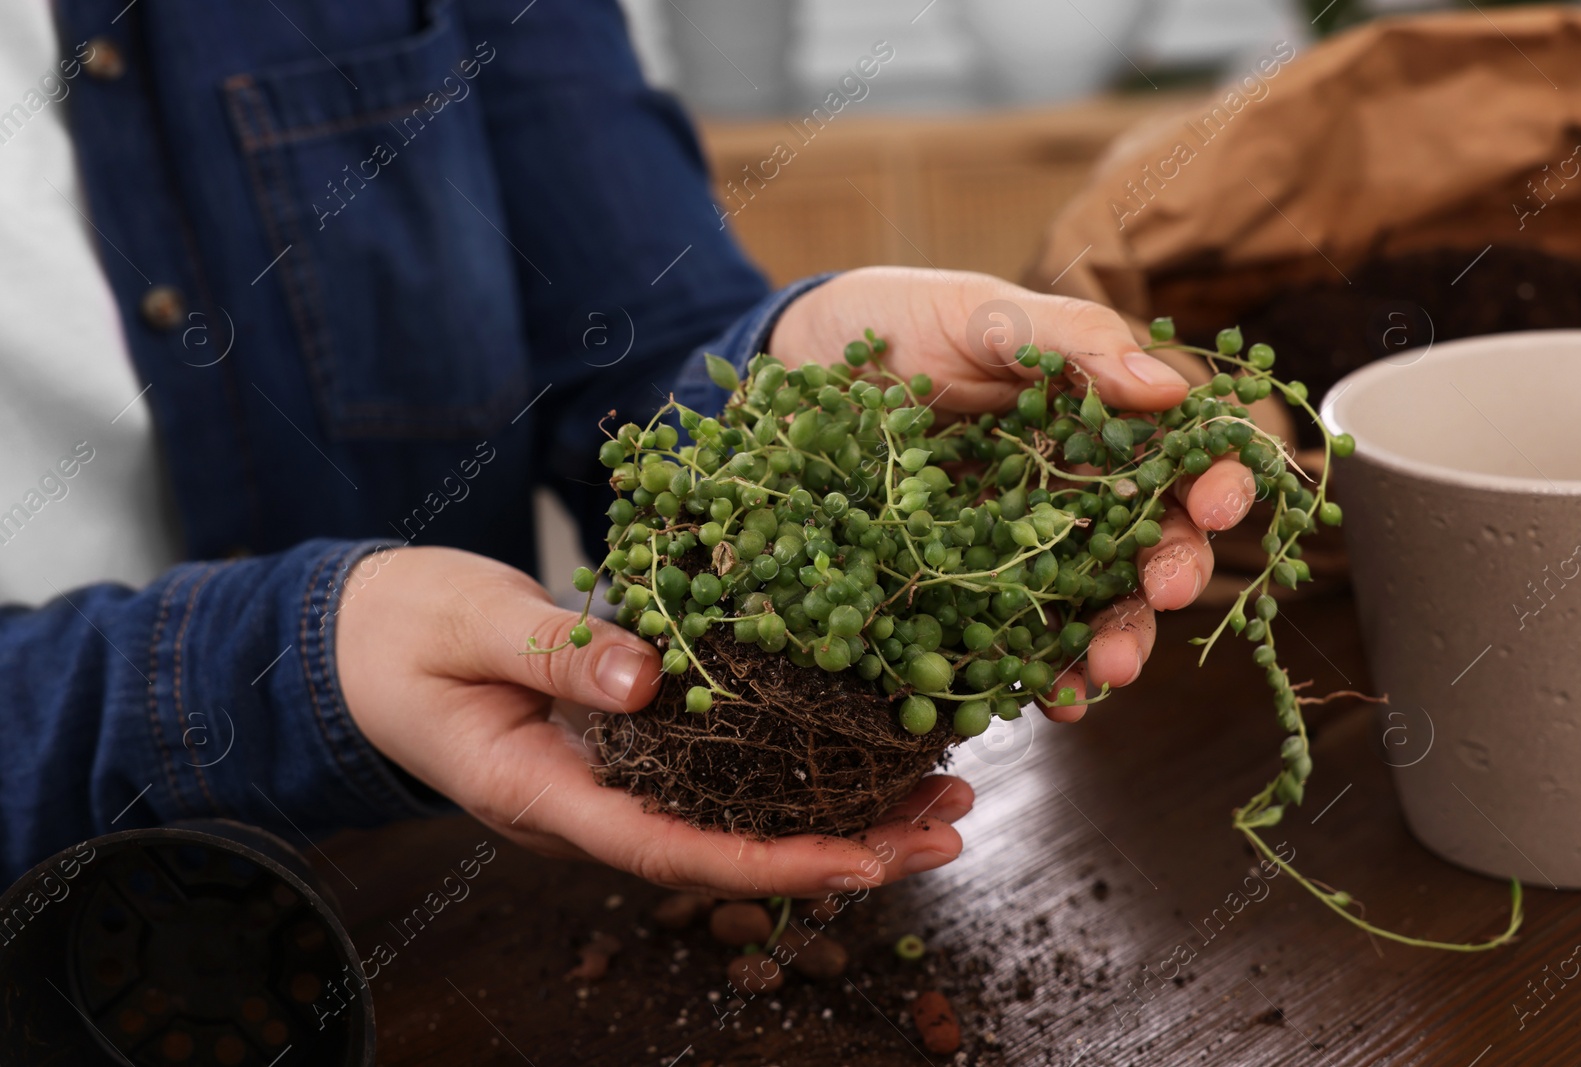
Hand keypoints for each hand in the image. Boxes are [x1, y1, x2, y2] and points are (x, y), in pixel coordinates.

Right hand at [334, 546, 971, 896]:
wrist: (358, 641)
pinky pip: (719, 777)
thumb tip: (646, 678)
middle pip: (725, 853)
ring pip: (733, 822)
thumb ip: (553, 652)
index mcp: (539, 796)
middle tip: (945, 827)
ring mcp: (608, 784)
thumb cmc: (401, 630)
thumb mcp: (469, 625)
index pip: (667, 850)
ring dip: (836, 814)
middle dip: (839, 850)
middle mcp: (587, 807)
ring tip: (937, 795)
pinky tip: (860, 751)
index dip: (767, 863)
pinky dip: (794, 769)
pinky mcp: (625, 750)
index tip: (861, 860)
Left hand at [770, 267, 1258, 718]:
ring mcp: (1021, 544)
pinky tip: (1051, 702)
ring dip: (1115, 641)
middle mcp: (1072, 489)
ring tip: (1109, 670)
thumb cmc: (900, 319)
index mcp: (1097, 417)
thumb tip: (1167, 392)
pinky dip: (1038, 676)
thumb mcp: (985, 314)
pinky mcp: (966, 586)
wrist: (797, 365)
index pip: (1180, 455)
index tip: (1219, 504)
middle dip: (1170, 574)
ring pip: (1092, 603)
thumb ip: (1073, 343)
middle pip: (1149, 542)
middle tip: (1166, 592)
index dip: (1214, 481)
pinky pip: (1013, 639)